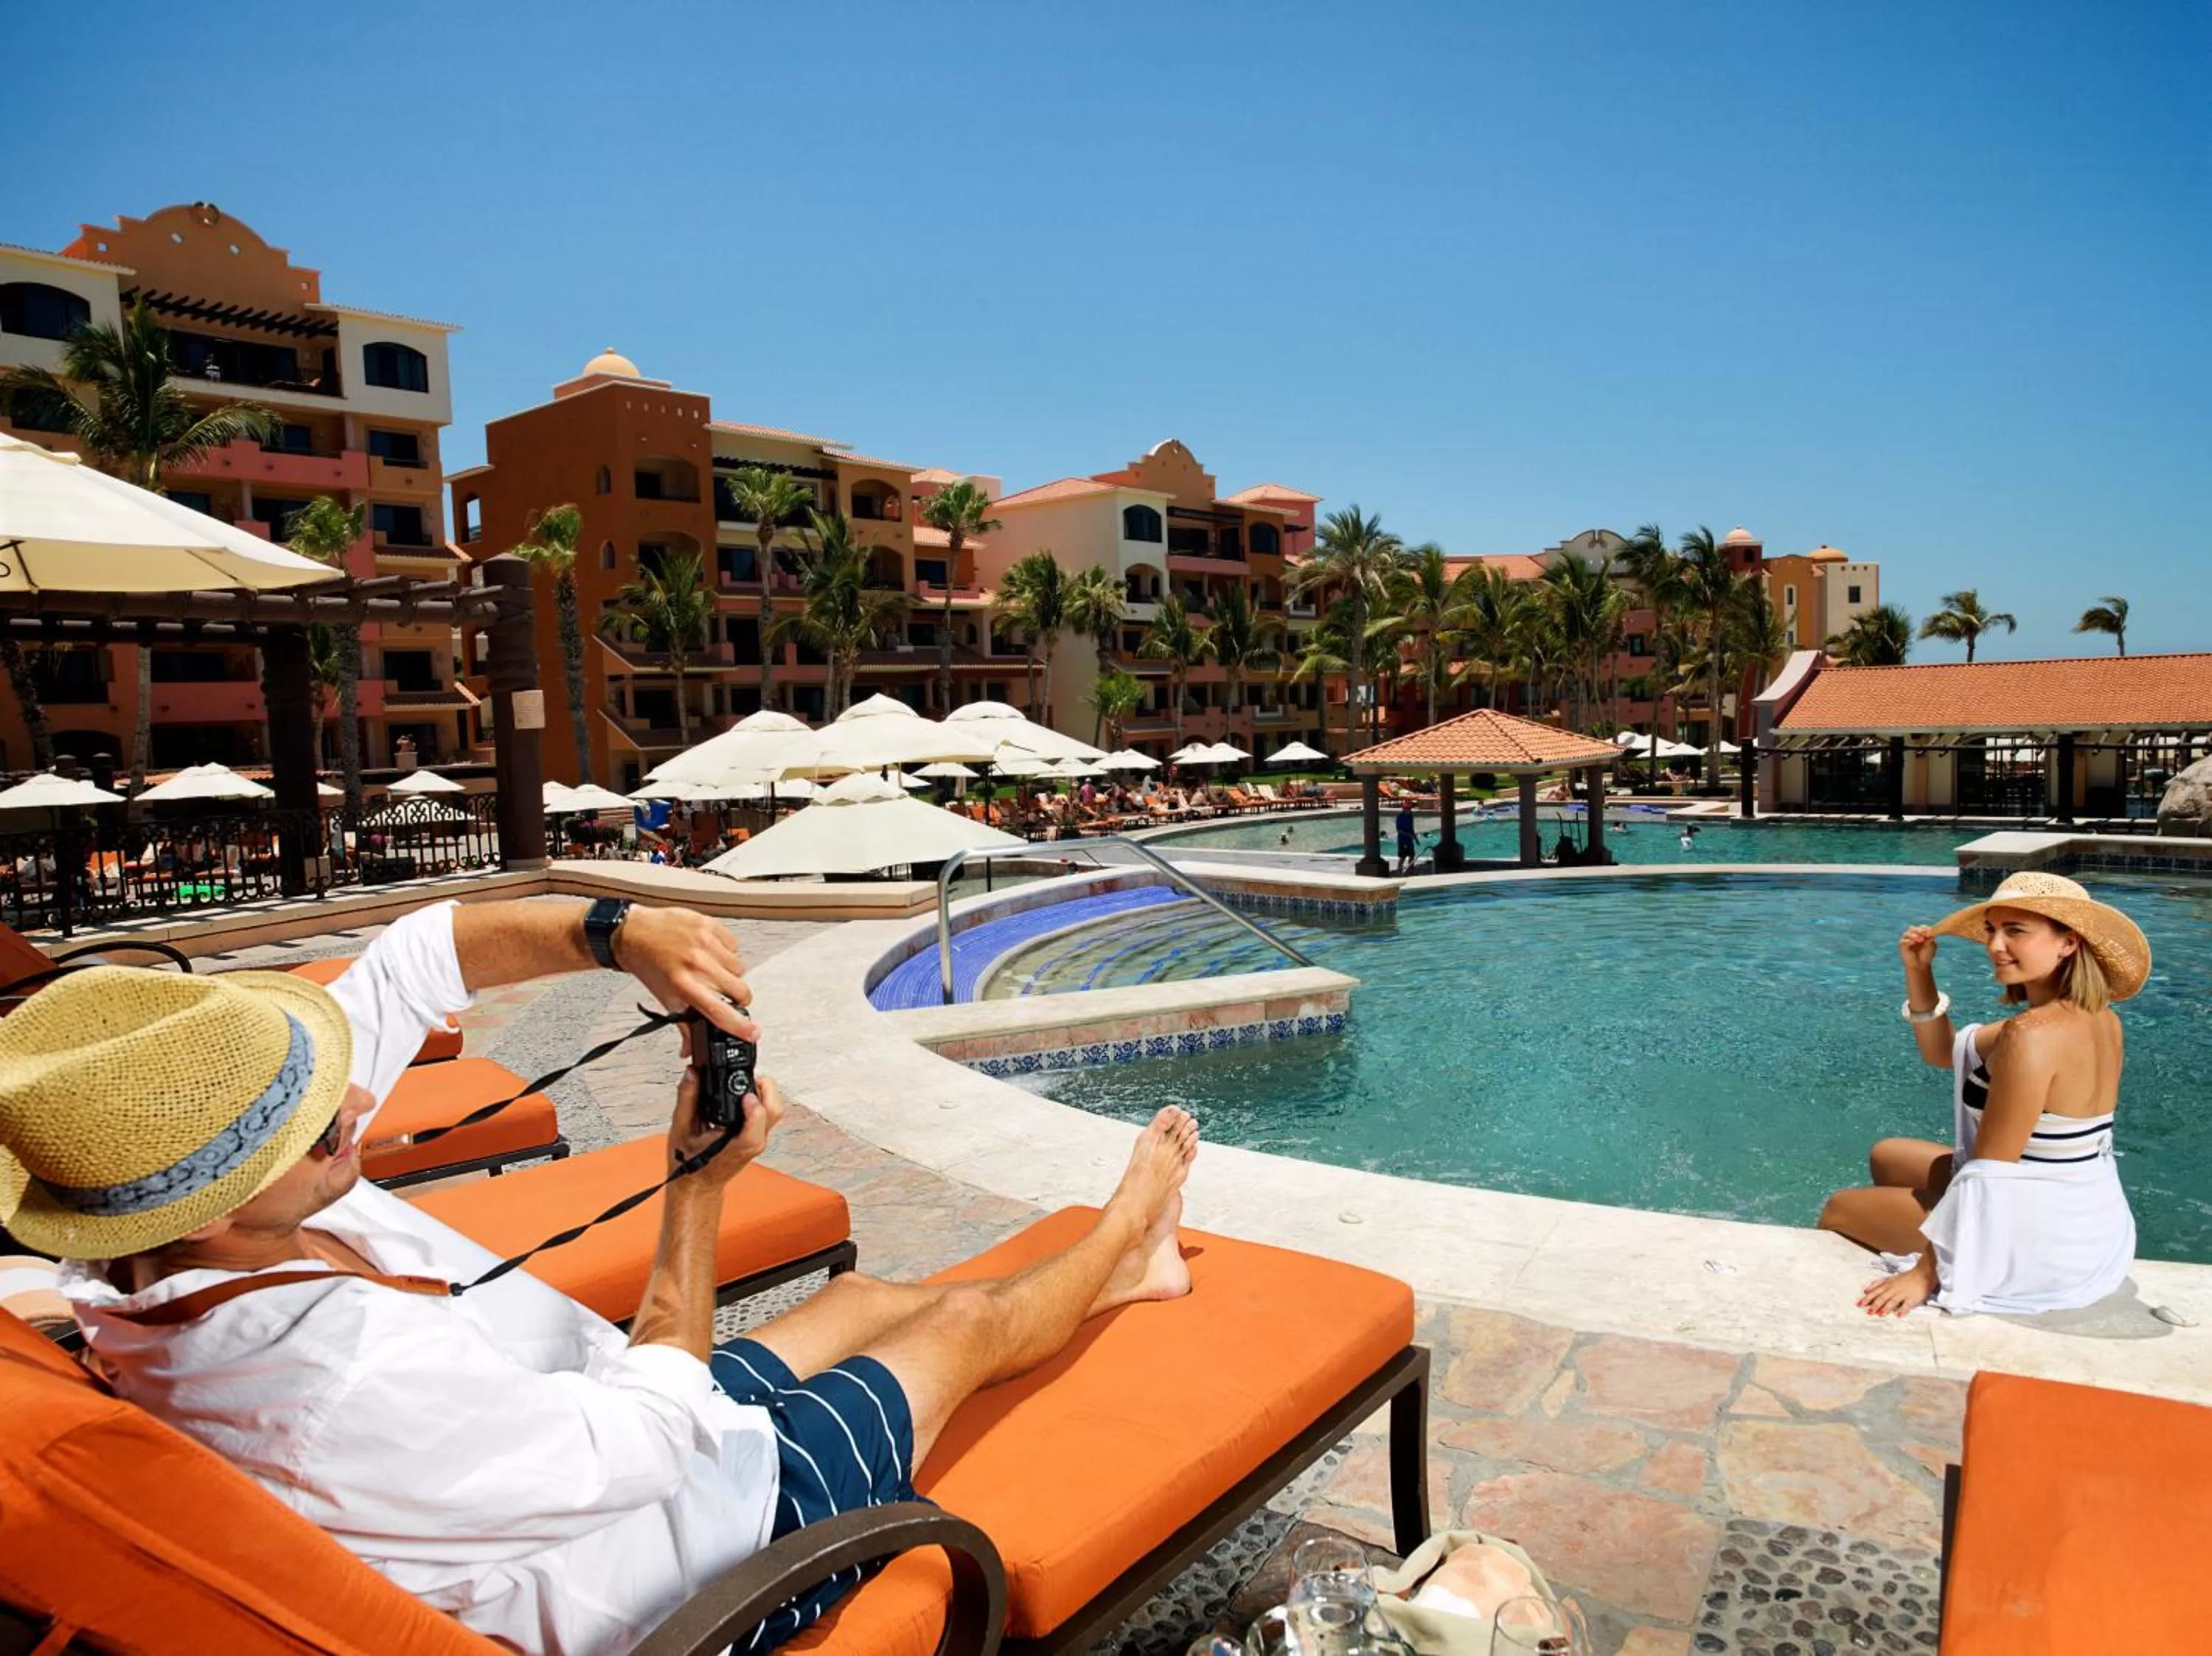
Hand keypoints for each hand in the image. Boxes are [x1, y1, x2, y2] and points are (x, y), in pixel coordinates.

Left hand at [614, 905, 756, 1039]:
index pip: (719, 1011)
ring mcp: (705, 942)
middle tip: (727, 996)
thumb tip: (690, 1049)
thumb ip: (683, 1025)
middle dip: (738, 998)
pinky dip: (727, 951)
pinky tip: (711, 952)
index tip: (753, 1033)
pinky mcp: (709, 925)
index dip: (740, 1026)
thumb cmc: (647, 964)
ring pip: (739, 967)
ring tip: (713, 970)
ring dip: (731, 973)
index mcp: (683, 985)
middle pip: (739, 989)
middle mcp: (696, 963)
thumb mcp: (664, 998)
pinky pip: (734, 945)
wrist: (633, 932)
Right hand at [667, 1058, 782, 1187]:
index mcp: (737, 1143)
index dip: (754, 1104)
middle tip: (748, 1079)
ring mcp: (757, 1141)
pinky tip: (742, 1098)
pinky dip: (759, 1102)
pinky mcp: (757, 1137)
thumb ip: (687, 1098)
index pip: (759, 1120)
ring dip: (763, 1094)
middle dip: (765, 1088)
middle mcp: (752, 1142)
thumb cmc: (689, 1163)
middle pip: (774, 1110)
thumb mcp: (681, 1128)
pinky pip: (767, 1116)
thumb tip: (692, 1073)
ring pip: (774, 1112)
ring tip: (743, 1086)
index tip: (744, 1094)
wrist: (697, 1184)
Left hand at [1859, 1257, 1937, 1317]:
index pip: (1875, 1292)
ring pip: (1893, 1301)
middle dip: (1874, 1305)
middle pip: (1882, 1297)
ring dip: (1886, 1308)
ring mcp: (1903, 1293)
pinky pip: (1907, 1305)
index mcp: (1888, 1284)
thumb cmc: (1905, 1277)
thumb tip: (1865, 1290)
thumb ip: (1877, 1283)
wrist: (1923, 1273)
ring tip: (1880, 1314)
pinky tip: (1899, 1315)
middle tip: (1868, 1312)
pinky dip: (1903, 1310)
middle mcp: (1894, 1289)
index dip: (1867, 1298)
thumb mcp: (1889, 1278)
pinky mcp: (1913, 1298)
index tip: (1858, 1304)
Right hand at [1898, 925, 1937, 972]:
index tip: (1930, 931)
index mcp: (1919, 934)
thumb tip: (1930, 932)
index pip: (1921, 927)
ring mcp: (1906, 939)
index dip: (1925, 928)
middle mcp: (1912, 935)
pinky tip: (1913, 942)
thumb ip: (1930, 938)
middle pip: (1913, 928)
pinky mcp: (1902, 945)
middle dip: (1919, 930)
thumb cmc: (1926, 955)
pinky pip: (1903, 940)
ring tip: (1921, 940)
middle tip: (1924, 933)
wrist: (1920, 965)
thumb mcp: (1931, 945)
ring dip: (1914, 935)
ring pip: (1907, 933)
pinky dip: (1909, 941)